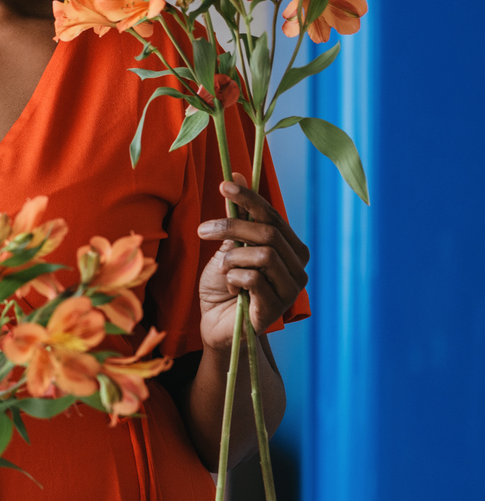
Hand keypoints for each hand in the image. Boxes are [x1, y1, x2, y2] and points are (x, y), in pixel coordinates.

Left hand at [195, 173, 308, 347]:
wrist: (214, 326)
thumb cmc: (223, 287)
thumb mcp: (227, 248)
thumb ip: (237, 218)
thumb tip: (236, 174)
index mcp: (289, 249)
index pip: (274, 216)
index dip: (250, 198)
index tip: (223, 184)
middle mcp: (297, 267)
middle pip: (269, 232)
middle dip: (232, 226)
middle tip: (203, 230)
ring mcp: (291, 289)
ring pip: (263, 255)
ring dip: (232, 260)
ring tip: (224, 273)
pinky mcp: (277, 308)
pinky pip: (254, 279)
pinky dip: (234, 280)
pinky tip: (232, 291)